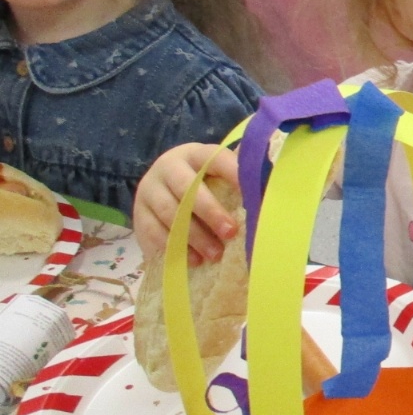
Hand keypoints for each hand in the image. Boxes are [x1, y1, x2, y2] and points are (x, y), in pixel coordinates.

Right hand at [133, 143, 240, 266]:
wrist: (163, 182)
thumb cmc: (202, 181)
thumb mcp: (218, 173)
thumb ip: (239, 178)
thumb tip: (272, 189)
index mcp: (195, 154)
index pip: (216, 160)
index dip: (234, 175)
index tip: (252, 195)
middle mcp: (168, 167)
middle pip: (187, 189)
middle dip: (211, 212)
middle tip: (231, 233)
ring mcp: (150, 189)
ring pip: (170, 213)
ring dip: (194, 236)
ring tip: (215, 254)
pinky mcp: (138, 213)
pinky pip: (152, 232)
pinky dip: (173, 248)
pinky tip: (193, 260)